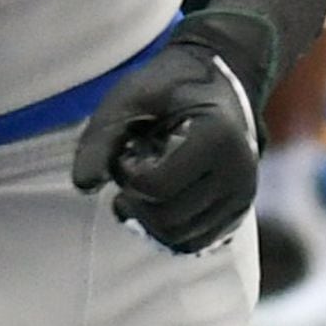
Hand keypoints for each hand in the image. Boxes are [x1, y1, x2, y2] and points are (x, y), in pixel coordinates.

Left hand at [70, 22, 265, 254]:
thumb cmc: (168, 87)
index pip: (157, 186)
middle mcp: (239, 171)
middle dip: (136, 199)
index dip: (127, 175)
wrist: (215, 84)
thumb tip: (83, 185)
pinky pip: (194, 242)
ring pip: (179, 237)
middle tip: (131, 169)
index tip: (127, 150)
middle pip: (167, 218)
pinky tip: (154, 203)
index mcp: (217, 137)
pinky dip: (166, 230)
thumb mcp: (127, 99)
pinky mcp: (237, 211)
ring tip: (144, 183)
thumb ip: (101, 139)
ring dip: (149, 218)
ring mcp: (242, 195)